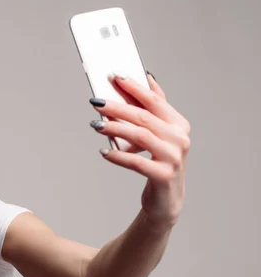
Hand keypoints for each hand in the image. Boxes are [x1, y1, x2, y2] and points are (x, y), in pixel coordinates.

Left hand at [89, 72, 190, 227]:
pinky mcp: (163, 176)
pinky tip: (103, 152)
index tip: (114, 76)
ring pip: (140, 136)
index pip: (155, 100)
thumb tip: (146, 78)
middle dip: (117, 107)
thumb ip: (155, 109)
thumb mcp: (159, 135)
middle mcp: (180, 139)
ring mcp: (173, 158)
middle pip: (144, 117)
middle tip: (96, 102)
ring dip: (115, 129)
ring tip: (95, 125)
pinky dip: (117, 156)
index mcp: (179, 124)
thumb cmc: (158, 163)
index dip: (134, 87)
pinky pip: (136, 162)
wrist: (166, 200)